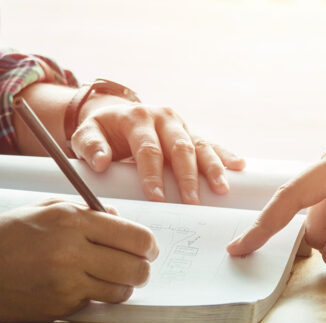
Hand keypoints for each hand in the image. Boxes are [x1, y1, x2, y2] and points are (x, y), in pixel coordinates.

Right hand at [0, 200, 158, 321]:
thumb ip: (87, 212)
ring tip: (104, 276)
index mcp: (71, 220)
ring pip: (120, 292)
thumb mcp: (45, 208)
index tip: (147, 249)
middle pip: (136, 269)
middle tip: (133, 266)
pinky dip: (93, 298)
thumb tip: (121, 220)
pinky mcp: (58, 308)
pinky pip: (94, 305)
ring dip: (120, 287)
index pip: (136, 238)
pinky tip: (75, 286)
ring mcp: (65, 284)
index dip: (149, 246)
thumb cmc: (4, 234)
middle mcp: (71, 252)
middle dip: (141, 269)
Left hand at [70, 97, 245, 203]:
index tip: (157, 197)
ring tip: (221, 189)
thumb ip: (89, 147)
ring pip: (200, 146)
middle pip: (179, 148)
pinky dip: (225, 155)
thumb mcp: (86, 135)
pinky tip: (239, 167)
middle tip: (192, 203)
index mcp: (137, 118)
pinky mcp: (192, 133)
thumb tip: (101, 162)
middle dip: (187, 177)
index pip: (148, 148)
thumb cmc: (102, 132)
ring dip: (212, 168)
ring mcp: (181, 125)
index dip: (153, 173)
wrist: (116, 117)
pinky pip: (211, 145)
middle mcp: (163, 118)